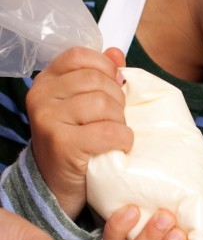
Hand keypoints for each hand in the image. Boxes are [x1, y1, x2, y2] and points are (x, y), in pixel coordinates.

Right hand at [26, 46, 131, 218]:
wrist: (55, 187)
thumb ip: (99, 76)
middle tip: (116, 119)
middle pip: (97, 80)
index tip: (115, 86)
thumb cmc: (74, 143)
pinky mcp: (62, 143)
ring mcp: (48, 119)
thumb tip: (116, 53)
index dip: (105, 68)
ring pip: (104, 104)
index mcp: (46, 81)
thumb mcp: (82, 106)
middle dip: (118, 100)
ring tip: (116, 134)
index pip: (80, 56)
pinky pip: (108, 131)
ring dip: (121, 121)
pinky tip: (120, 146)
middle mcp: (41, 96)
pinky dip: (123, 139)